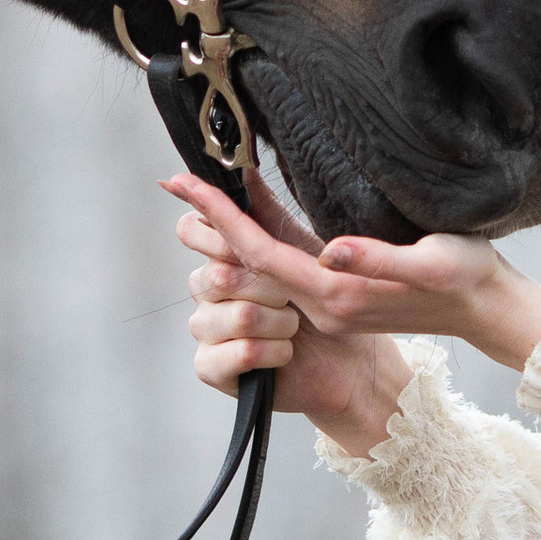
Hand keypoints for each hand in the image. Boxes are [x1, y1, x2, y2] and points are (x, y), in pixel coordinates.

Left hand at [168, 170, 540, 379]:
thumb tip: (328, 249)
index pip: (263, 253)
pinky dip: (263, 238)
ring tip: (203, 190)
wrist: (487, 310)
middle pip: (252, 261)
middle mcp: (325, 305)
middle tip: (177, 180)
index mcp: (339, 295)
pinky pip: (288, 268)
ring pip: (266, 267)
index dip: (222, 217)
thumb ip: (377, 259)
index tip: (188, 185)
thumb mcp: (431, 262)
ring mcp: (331, 306)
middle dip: (213, 221)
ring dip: (233, 230)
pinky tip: (254, 213)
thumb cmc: (465, 279)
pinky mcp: (341, 298)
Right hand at [173, 168, 407, 456]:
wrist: (351, 367)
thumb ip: (267, 212)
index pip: (198, 231)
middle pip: (212, 274)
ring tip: (294, 328)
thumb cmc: (327, 308)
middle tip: (291, 297)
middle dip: (262, 285)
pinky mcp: (217, 371)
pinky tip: (285, 356)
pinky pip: (233, 355)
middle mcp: (211, 296)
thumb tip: (241, 168)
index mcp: (229, 260)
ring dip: (275, 322)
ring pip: (227, 315)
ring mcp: (210, 334)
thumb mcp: (303, 252)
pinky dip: (271, 354)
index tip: (188, 185)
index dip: (207, 214)